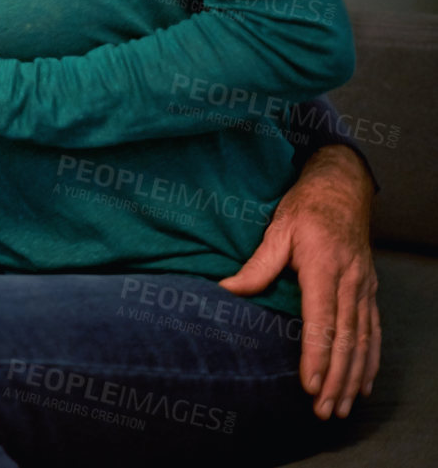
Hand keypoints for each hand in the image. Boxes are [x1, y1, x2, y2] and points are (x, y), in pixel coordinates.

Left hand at [220, 146, 378, 418]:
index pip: (322, 320)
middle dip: (335, 379)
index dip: (316, 355)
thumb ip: (257, 265)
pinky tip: (363, 383)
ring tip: (341, 407)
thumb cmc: (306, 208)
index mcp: (324, 267)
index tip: (309, 384)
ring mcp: (364, 288)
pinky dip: (370, 361)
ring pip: (363, 341)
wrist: (342, 189)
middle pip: (346, 339)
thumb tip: (226, 290)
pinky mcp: (369, 291)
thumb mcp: (277, 230)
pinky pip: (373, 332)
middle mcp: (350, 282)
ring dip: (353, 377)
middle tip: (324, 410)